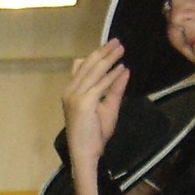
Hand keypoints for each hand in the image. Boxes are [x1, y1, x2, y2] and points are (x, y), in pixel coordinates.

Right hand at [62, 41, 128, 167]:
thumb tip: (124, 69)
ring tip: (120, 49)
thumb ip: (114, 89)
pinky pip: (100, 85)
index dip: (96, 54)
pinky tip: (120, 68)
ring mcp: (75, 97)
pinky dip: (111, 76)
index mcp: (71, 91)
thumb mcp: (107, 108)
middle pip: (88, 65)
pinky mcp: (83, 103)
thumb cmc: (94, 135)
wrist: (85, 153)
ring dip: (109, 59)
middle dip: (104, 52)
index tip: (109, 46)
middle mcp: (70, 91)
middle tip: (117, 41)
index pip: (83, 67)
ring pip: (94, 72)